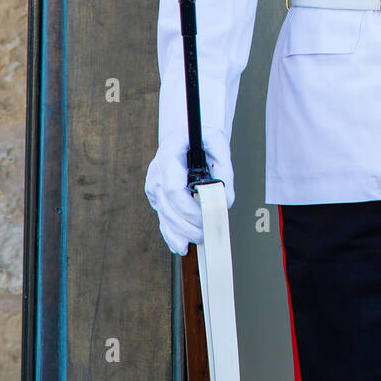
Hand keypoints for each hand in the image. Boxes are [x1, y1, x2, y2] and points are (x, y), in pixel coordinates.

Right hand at [145, 129, 234, 254]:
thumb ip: (225, 169)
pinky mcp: (157, 198)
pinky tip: (182, 245)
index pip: (172, 188)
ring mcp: (154, 187)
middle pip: (169, 207)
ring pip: (165, 217)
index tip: (206, 215)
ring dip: (183, 233)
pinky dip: (172, 235)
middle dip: (189, 224)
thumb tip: (226, 201)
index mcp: (168, 156)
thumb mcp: (217, 142)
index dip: (188, 208)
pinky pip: (163, 220)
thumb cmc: (200, 136)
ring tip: (202, 237)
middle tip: (209, 230)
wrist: (186, 135)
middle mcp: (157, 173)